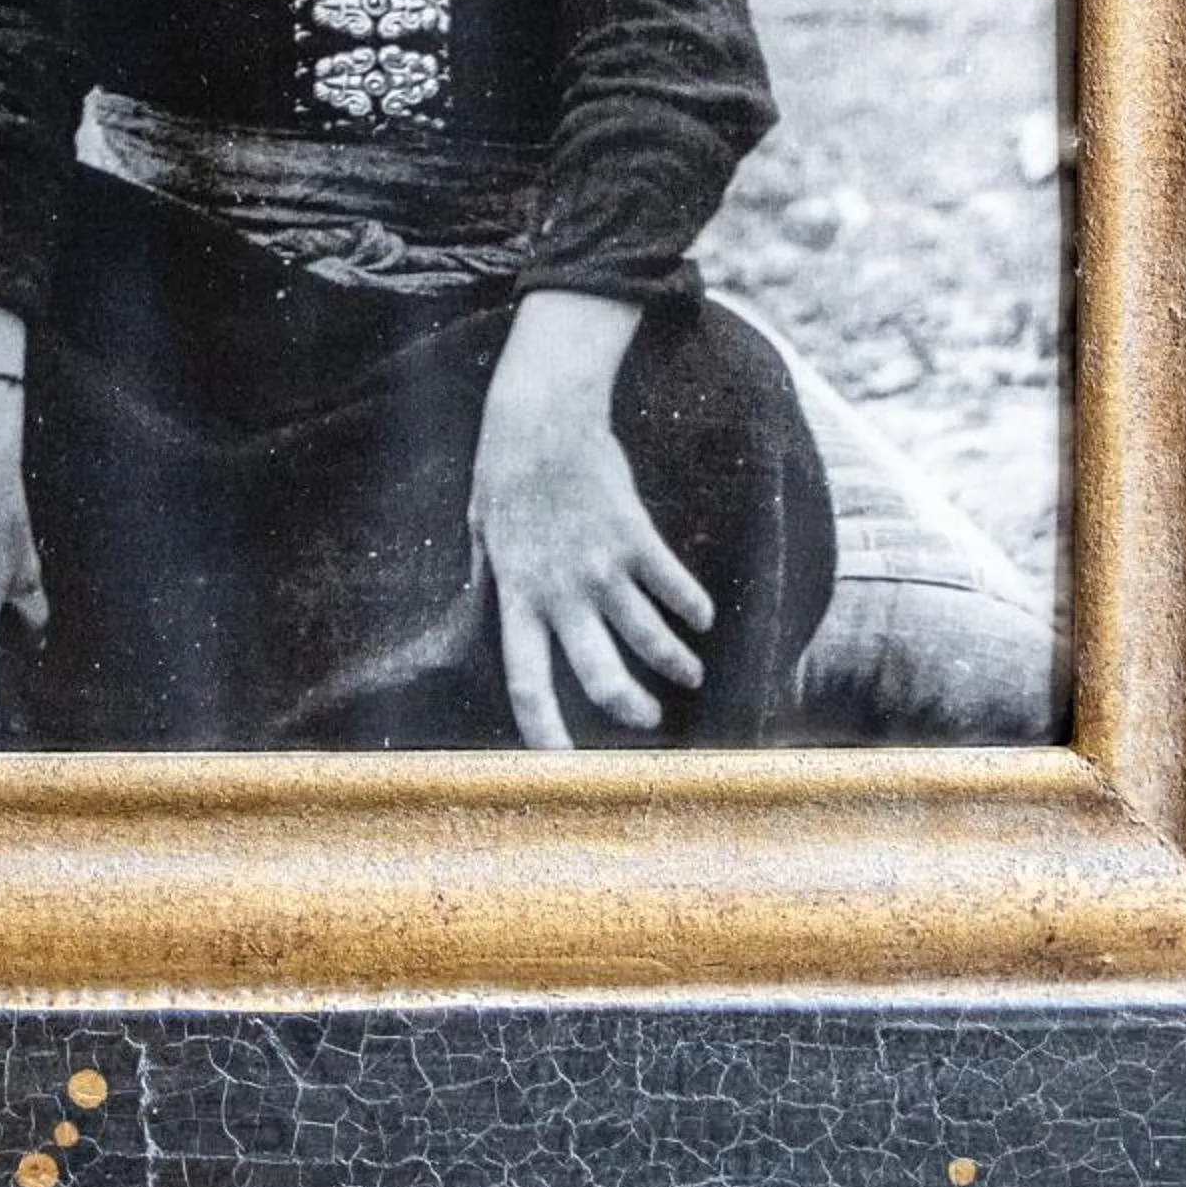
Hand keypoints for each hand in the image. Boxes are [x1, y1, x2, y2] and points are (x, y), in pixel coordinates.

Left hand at [468, 290, 713, 749]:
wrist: (541, 417)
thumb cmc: (505, 474)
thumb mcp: (483, 533)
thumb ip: (490, 581)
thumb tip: (483, 613)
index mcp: (517, 598)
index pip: (527, 683)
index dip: (544, 734)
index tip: (561, 769)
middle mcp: (561, 593)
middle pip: (601, 677)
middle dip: (630, 709)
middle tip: (647, 721)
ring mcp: (602, 566)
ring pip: (650, 639)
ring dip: (675, 665)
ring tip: (689, 675)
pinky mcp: (635, 536)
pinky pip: (674, 586)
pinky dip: (693, 607)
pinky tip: (702, 617)